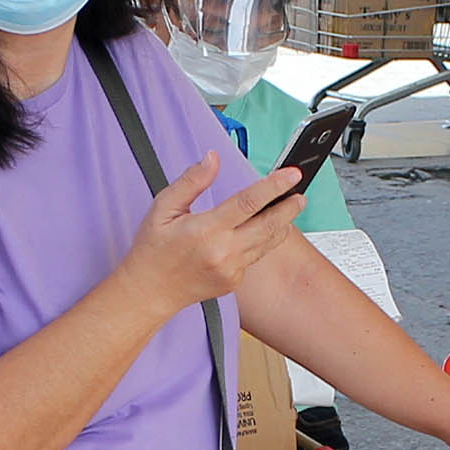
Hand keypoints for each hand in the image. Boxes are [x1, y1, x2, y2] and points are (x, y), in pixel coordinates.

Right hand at [116, 153, 306, 316]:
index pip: (249, 202)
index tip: (292, 174)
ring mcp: (232, 270)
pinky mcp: (234, 281)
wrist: (149, 291)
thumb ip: (192, 181)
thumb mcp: (163, 208)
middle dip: (290, 207)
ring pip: (267, 243)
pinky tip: (262, 229)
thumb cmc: (153, 248)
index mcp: (206, 230)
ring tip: (291, 207)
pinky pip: (255, 256)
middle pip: (270, 225)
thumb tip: (212, 158)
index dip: (275, 186)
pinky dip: (262, 241)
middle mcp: (224, 252)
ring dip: (281, 224)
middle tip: (301, 193)